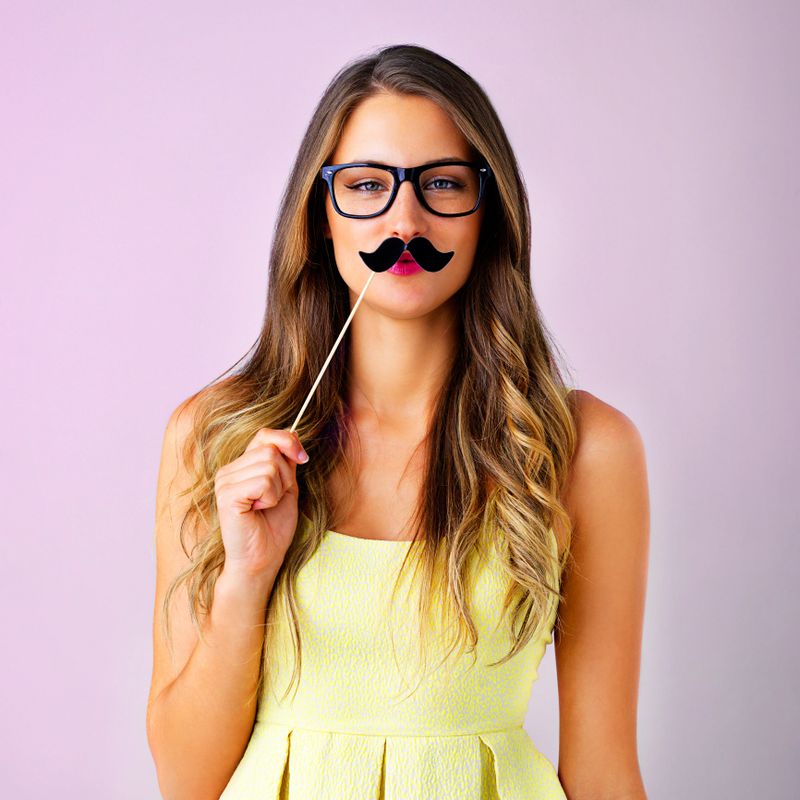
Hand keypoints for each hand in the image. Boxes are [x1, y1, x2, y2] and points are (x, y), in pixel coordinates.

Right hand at [213, 428, 308, 578]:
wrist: (263, 558)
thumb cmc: (273, 527)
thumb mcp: (286, 486)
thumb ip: (286, 461)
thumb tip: (293, 436)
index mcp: (241, 466)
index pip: (265, 435)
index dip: (288, 441)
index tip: (303, 458)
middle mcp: (228, 470)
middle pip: (271, 450)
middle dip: (285, 476)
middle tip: (275, 498)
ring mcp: (224, 482)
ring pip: (269, 465)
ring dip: (278, 489)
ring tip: (266, 506)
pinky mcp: (227, 495)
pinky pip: (263, 481)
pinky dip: (270, 497)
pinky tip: (259, 510)